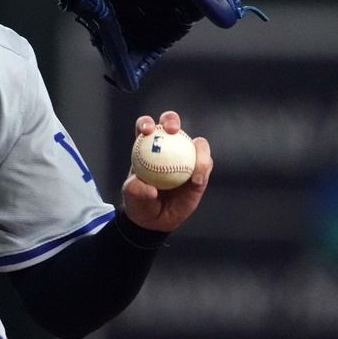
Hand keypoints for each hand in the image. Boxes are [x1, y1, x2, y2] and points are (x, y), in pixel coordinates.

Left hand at [121, 111, 211, 231]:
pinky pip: (205, 164)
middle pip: (171, 124)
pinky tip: (197, 179)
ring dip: (198, 147)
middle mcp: (168, 147)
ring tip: (194, 162)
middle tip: (172, 130)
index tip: (147, 131)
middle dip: (171, 120)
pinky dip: (203, 168)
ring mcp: (186, 157)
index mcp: (146, 146)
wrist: (154, 219)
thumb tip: (151, 189)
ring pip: (196, 143)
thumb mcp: (132, 195)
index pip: (146, 127)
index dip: (147, 123)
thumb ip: (136, 190)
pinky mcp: (201, 171)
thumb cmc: (139, 201)